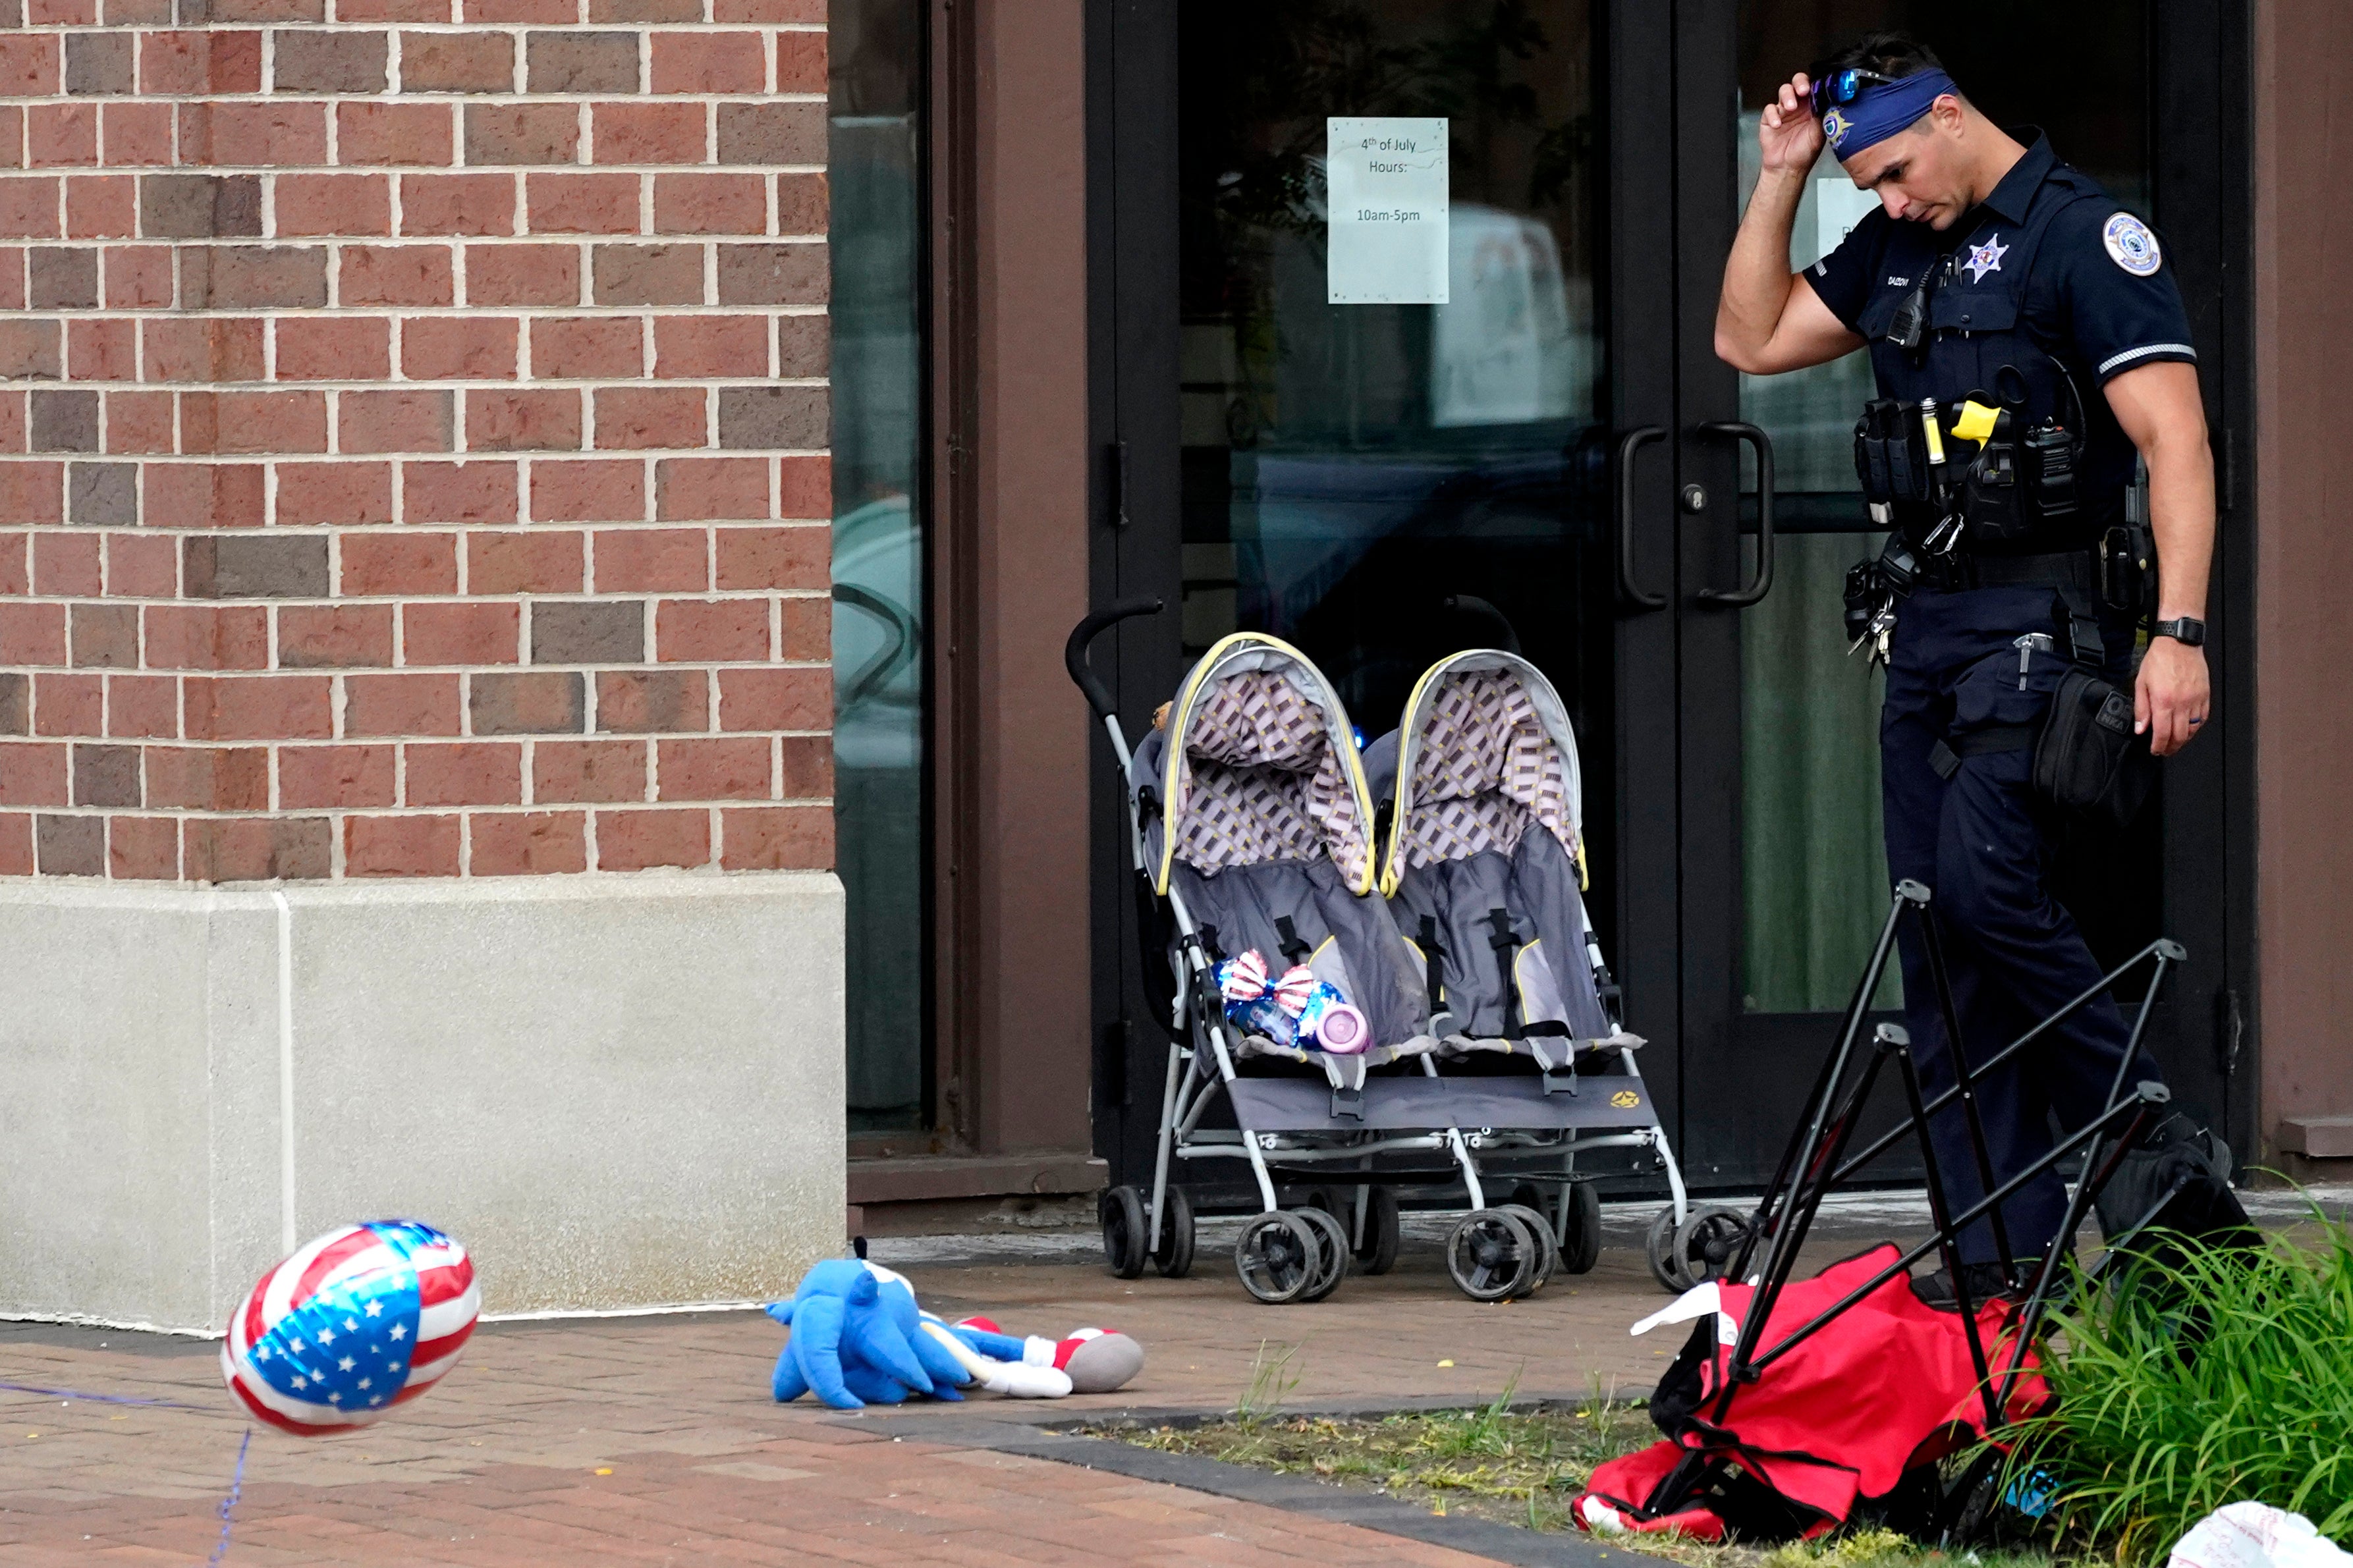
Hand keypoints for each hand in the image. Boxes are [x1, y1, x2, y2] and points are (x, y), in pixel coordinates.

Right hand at [1760, 73, 1824, 174]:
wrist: (1787, 168)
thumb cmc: (1804, 153)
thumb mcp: (1819, 134)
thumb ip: (1822, 115)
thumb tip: (1828, 99)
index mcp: (1813, 107)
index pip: (1814, 87)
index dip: (1814, 84)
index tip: (1816, 88)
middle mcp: (1799, 106)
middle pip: (1798, 83)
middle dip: (1800, 84)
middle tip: (1802, 91)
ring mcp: (1784, 111)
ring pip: (1784, 91)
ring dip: (1787, 96)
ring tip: (1790, 108)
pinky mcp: (1770, 118)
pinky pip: (1769, 109)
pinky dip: (1772, 115)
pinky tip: (1777, 125)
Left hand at [2135, 636, 2208, 756]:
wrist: (2179, 643)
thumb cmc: (2158, 660)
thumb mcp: (2141, 683)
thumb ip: (2141, 709)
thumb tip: (2141, 729)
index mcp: (2163, 701)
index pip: (2162, 733)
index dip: (2158, 746)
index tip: (2155, 750)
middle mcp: (2182, 703)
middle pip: (2179, 736)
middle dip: (2171, 747)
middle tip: (2165, 750)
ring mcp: (2196, 700)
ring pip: (2193, 729)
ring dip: (2183, 739)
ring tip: (2175, 742)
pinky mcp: (2205, 695)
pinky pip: (2203, 718)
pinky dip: (2196, 727)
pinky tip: (2188, 729)